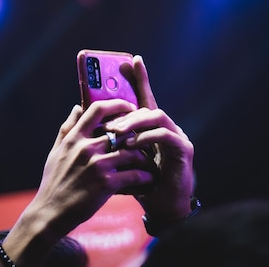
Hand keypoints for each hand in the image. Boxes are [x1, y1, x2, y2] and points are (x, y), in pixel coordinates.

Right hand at [0, 99, 155, 266]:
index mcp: (74, 137)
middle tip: (148, 138)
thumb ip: (68, 127)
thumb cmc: (53, 182)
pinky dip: (144, 177)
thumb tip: (77, 107)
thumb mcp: (56, 151)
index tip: (130, 106)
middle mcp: (87, 148)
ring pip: (132, 152)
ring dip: (144, 158)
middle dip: (137, 134)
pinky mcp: (106, 184)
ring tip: (149, 163)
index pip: (98, 109)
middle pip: (122, 131)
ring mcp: (97, 165)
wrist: (50, 213)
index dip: (118, 104)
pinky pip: (133, 175)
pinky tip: (147, 180)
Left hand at [105, 55, 194, 227]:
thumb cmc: (140, 182)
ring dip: (134, 122)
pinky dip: (146, 137)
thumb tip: (84, 112)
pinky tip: (131, 145)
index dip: (140, 78)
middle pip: (147, 106)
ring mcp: (177, 136)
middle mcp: (166, 126)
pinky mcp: (184, 150)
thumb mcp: (122, 156)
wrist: (162, 209)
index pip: (145, 97)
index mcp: (150, 126)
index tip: (132, 60)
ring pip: (156, 116)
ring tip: (116, 132)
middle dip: (127, 109)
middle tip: (108, 120)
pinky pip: (165, 135)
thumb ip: (110, 135)